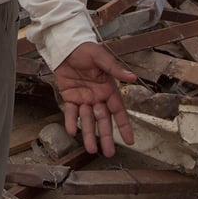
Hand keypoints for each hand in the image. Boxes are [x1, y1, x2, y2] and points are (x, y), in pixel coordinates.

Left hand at [53, 42, 136, 156]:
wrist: (65, 45)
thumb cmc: (86, 50)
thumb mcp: (101, 57)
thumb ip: (114, 69)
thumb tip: (132, 77)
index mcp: (108, 88)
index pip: (118, 110)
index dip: (124, 125)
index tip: (130, 141)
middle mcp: (97, 97)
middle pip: (103, 120)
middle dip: (106, 136)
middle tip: (109, 153)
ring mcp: (83, 98)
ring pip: (87, 120)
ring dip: (89, 134)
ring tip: (91, 149)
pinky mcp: (69, 97)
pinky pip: (71, 112)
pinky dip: (71, 121)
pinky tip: (72, 132)